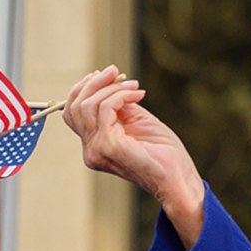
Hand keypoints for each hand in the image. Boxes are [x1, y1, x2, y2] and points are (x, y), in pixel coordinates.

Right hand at [62, 65, 205, 246]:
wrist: (178, 178)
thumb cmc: (164, 155)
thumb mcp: (138, 122)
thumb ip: (121, 106)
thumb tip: (112, 84)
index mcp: (94, 147)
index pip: (72, 113)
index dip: (84, 89)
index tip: (107, 75)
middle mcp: (90, 151)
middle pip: (75, 106)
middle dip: (94, 83)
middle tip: (117, 72)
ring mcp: (96, 150)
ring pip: (88, 105)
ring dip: (111, 87)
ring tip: (134, 85)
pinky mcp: (107, 145)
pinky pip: (105, 108)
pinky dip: (121, 95)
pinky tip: (138, 94)